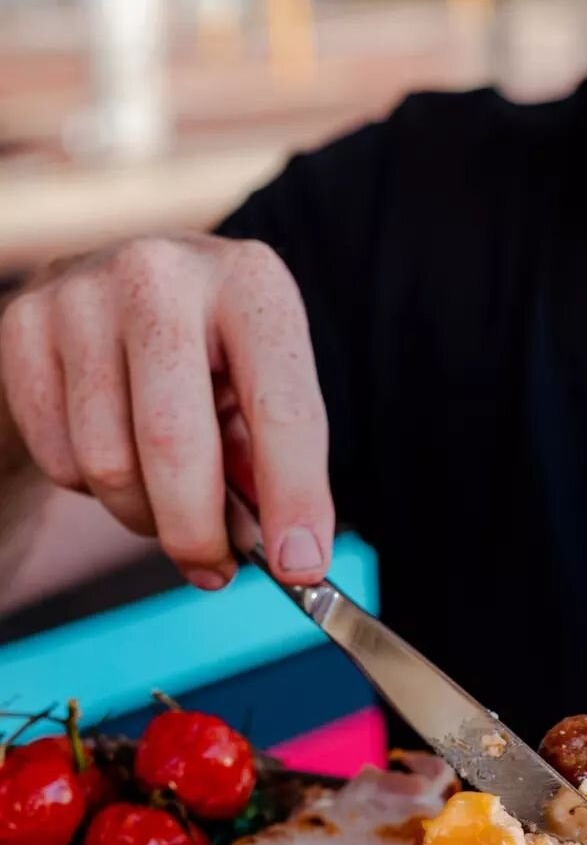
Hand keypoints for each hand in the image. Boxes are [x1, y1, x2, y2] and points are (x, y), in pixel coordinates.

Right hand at [0, 233, 333, 588]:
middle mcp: (162, 274)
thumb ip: (274, 469)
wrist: (118, 293)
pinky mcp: (22, 324)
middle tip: (215, 570)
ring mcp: (82, 294)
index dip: (294, 499)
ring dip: (143, 515)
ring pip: (108, 463)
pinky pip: (59, 458)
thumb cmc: (212, 357)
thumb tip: (289, 558)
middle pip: (174, 443)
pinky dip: (92, 489)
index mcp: (251, 285)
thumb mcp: (261, 391)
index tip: (300, 567)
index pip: (282, 410)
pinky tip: (117, 455)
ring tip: (166, 501)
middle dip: (198, 530)